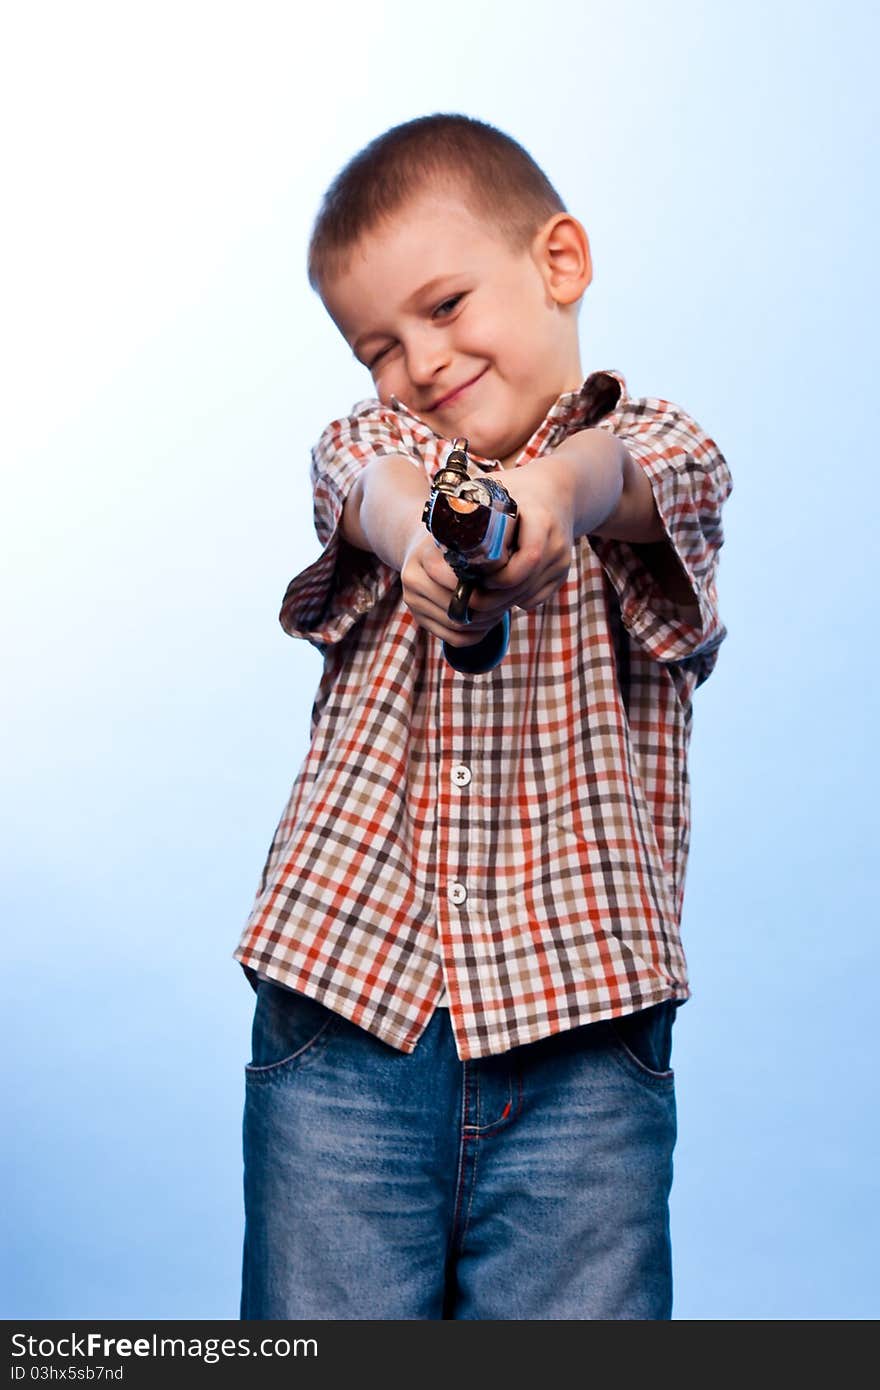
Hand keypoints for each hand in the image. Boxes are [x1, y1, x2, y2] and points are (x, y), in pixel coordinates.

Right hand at [400, 527, 506, 647]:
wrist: (424, 548)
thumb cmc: (454, 539)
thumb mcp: (464, 535)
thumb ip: (480, 548)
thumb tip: (508, 567)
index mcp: (423, 557)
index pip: (456, 582)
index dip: (487, 586)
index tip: (507, 580)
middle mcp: (412, 582)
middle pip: (457, 607)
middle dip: (490, 606)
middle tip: (512, 598)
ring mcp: (414, 604)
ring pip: (458, 626)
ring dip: (486, 622)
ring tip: (503, 607)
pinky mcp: (420, 620)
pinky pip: (455, 639)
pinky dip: (477, 633)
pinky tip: (489, 620)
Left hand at [468, 457, 575, 615]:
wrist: (557, 490)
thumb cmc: (516, 488)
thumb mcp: (492, 487)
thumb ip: (467, 504)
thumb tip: (433, 527)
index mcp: (541, 519)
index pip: (526, 559)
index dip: (496, 576)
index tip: (472, 577)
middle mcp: (557, 542)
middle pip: (523, 584)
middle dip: (492, 597)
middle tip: (466, 598)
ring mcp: (562, 560)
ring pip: (527, 596)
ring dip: (500, 603)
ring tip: (475, 599)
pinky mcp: (562, 573)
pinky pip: (535, 598)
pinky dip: (514, 601)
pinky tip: (496, 594)